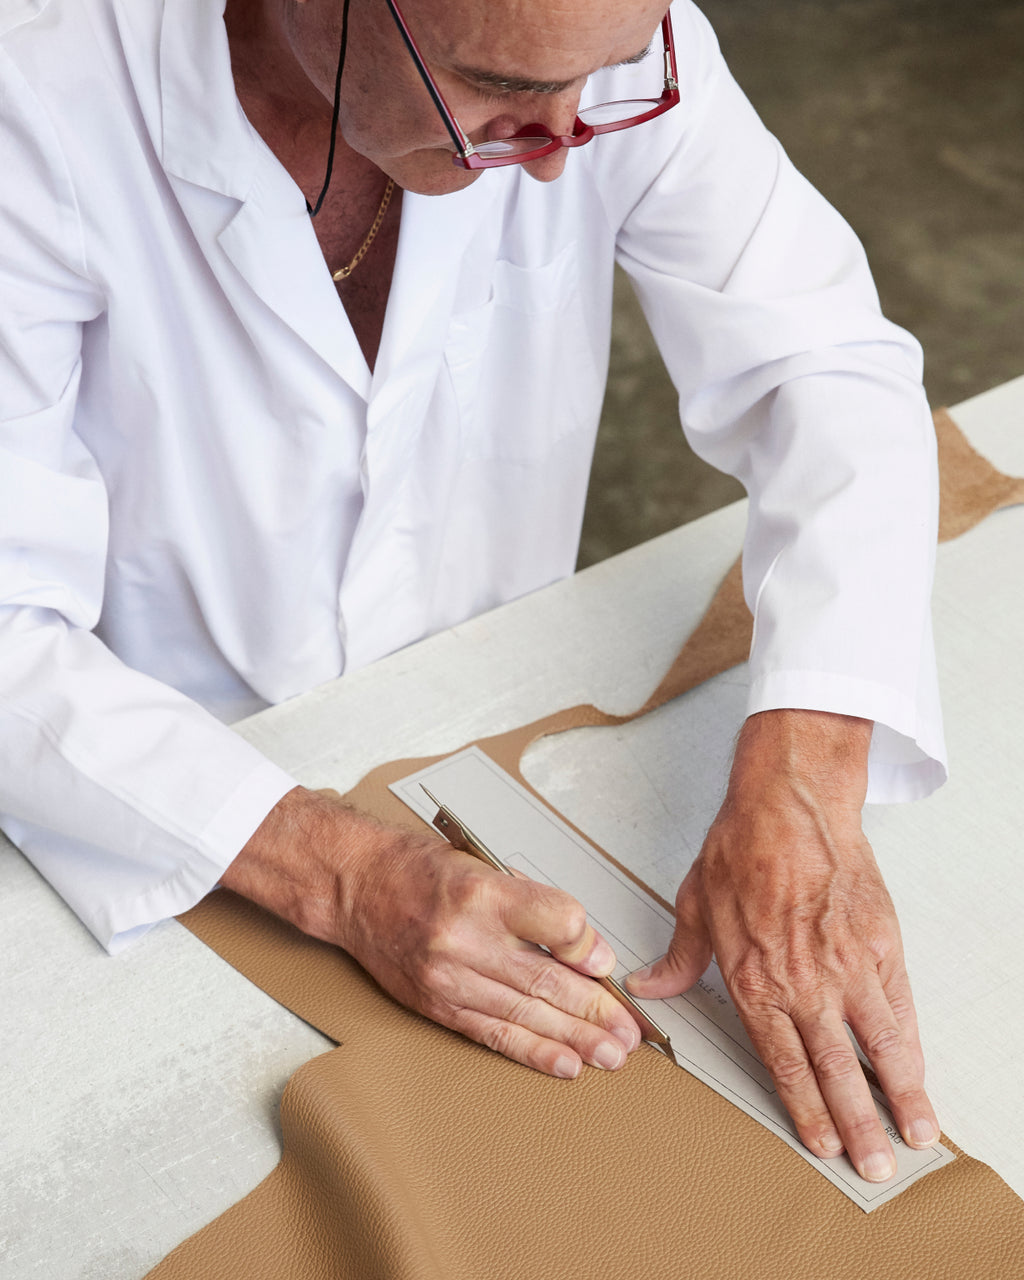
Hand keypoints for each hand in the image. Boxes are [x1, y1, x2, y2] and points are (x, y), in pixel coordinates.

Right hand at [222, 787, 640, 1077]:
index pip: (556, 923)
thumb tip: (583, 946)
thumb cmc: (417, 869)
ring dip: (574, 1039)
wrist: (354, 887)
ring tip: (610, 1054)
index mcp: (480, 893)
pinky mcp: (436, 1004)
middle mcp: (463, 938)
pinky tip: (564, 1064)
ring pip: (525, 1013)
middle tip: (629, 1032)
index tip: (605, 961)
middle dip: (595, 1010)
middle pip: (545, 979)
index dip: (588, 947)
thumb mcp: (479, 865)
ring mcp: (447, 977)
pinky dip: (533, 1051)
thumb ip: (532, 902)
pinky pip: (492, 1033)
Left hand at [627, 709, 938, 1181]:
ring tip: (914, 1135)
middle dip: (856, 1124)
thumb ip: (680, 957)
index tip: (821, 1145)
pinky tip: (918, 1071)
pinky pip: (899, 1005)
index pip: (783, 1061)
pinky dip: (911, 1043)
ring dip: (899, 1095)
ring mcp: (847, 964)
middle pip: (836, 1068)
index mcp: (754, 979)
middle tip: (873, 1166)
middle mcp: (804, 981)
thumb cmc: (742, 847)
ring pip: (880, 1045)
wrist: (789, 802)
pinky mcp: (880, 942)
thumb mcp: (694, 903)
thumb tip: (650, 987)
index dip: (804, 1108)